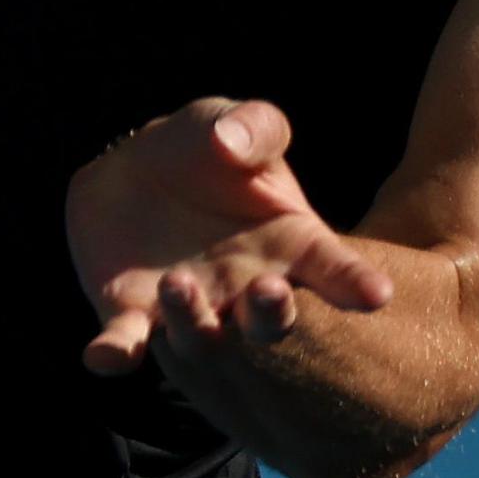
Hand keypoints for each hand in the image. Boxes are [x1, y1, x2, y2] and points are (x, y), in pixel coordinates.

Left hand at [65, 98, 396, 376]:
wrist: (137, 169)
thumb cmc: (209, 145)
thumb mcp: (237, 122)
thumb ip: (252, 127)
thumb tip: (231, 146)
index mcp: (290, 243)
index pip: (332, 267)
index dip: (354, 283)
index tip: (377, 295)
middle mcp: (246, 288)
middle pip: (269, 318)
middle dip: (272, 313)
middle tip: (270, 290)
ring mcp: (192, 307)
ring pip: (200, 335)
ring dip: (193, 320)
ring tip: (180, 283)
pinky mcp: (133, 315)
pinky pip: (126, 341)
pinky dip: (116, 352)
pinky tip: (101, 356)